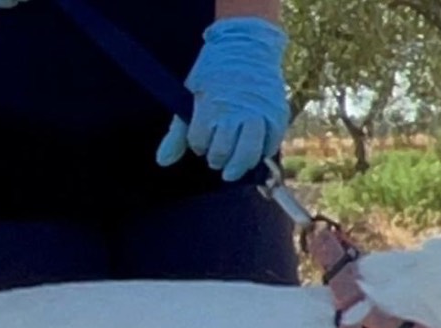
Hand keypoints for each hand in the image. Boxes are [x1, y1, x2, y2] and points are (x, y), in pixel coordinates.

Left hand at [156, 17, 288, 181]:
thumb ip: (177, 132)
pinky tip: (254, 152)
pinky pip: (271, 144)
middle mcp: (236, 112)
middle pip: (223, 153)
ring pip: (249, 154)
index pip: (199, 142)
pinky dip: (262, 153)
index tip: (201, 140)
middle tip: (216, 158)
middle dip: (216, 160)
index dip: (198, 145)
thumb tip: (162, 162)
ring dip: (239, 165)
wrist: (247, 44)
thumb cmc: (214, 73)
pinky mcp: (277, 114)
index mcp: (211, 105)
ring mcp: (259, 113)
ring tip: (233, 169)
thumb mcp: (191, 97)